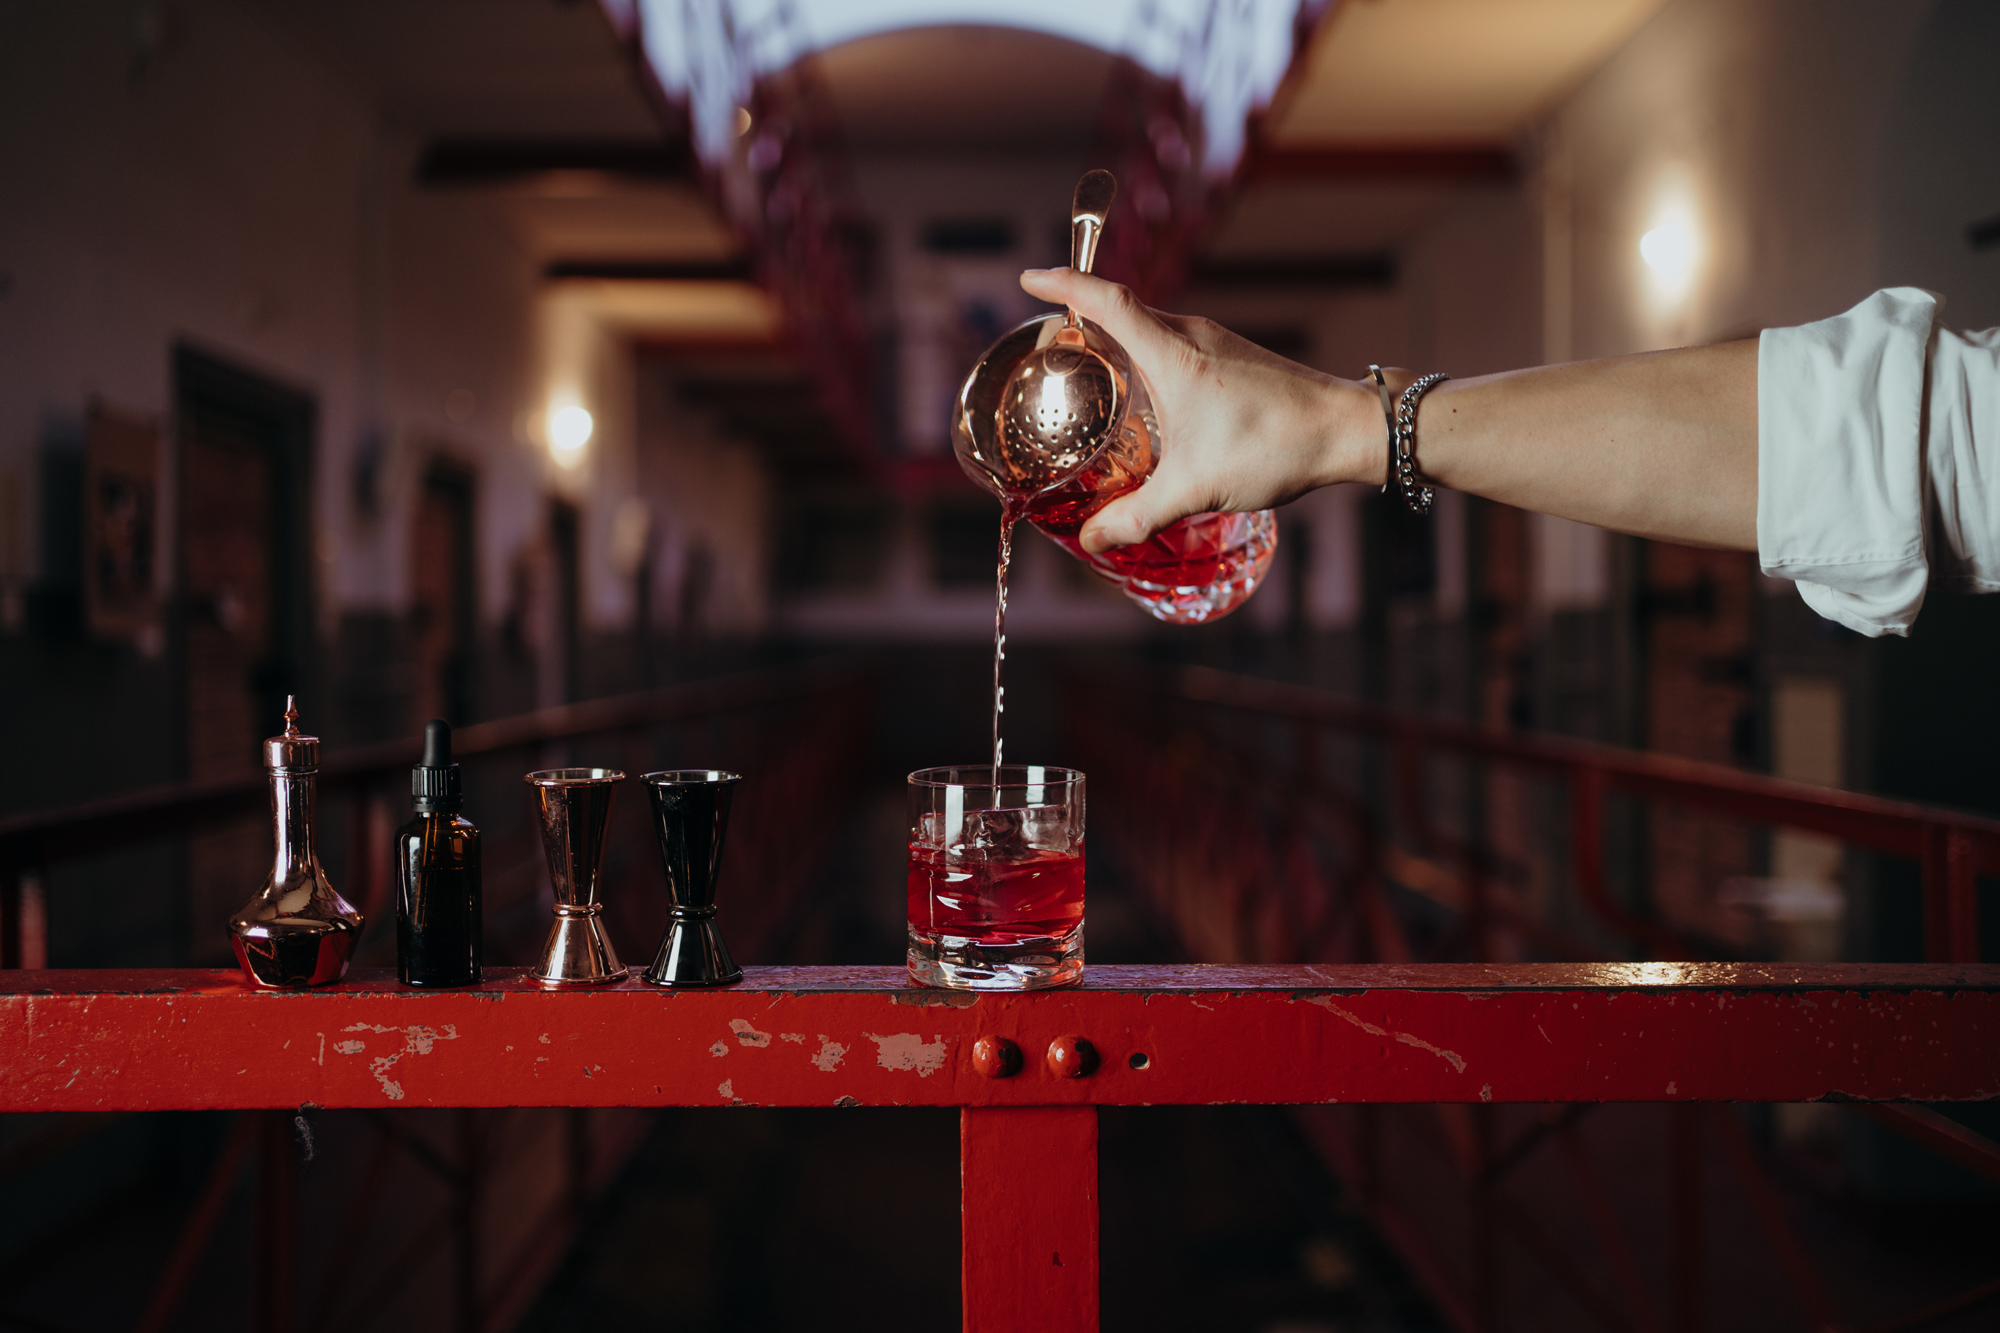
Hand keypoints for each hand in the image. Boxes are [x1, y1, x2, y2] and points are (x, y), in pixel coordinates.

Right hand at [1019, 267, 1384, 551]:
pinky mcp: (1233, 356)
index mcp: (1173, 354)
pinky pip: (1175, 341)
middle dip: (1080, 312)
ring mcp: (1215, 342)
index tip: (1029, 278)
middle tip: (1047, 338)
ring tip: (1088, 362)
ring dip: (1116, 333)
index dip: (1064, 282)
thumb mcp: (1195, 488)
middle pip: (1123, 306)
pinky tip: (1146, 390)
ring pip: (1151, 324)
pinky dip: (1146, 352)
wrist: (1345, 429)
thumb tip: (1091, 539)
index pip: (1106, 299)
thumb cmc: (1273, 446)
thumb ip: (1137, 516)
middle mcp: (1192, 336)